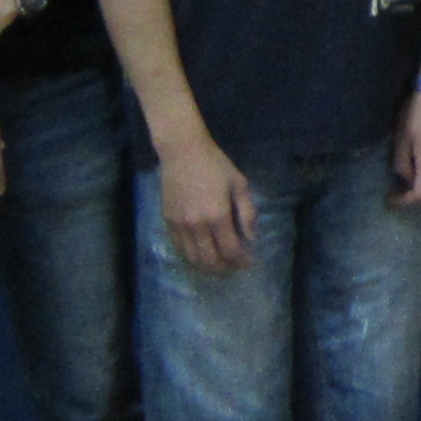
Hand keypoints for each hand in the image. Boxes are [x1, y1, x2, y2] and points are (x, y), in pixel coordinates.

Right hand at [157, 137, 257, 272]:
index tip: (249, 263)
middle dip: (225, 269)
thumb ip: (247, 213)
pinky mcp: (168, 222)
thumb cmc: (215, 165)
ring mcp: (180, 225)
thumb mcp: (239, 184)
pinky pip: (180, 248)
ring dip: (208, 267)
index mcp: (218, 216)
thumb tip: (251, 238)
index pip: (231, 251)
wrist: (182, 151)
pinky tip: (202, 253)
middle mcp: (197, 225)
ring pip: (193, 259)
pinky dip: (192, 256)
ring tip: (220, 264)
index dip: (241, 261)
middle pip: (211, 260)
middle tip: (235, 267)